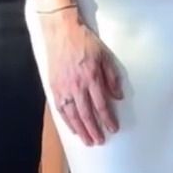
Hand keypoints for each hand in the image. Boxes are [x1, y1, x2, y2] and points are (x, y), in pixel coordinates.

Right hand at [40, 8, 122, 145]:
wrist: (61, 31)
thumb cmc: (85, 42)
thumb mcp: (105, 56)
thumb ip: (112, 77)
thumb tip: (118, 96)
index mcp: (91, 77)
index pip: (101, 104)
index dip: (108, 119)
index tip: (113, 128)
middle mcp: (77, 85)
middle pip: (87, 114)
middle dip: (94, 130)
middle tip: (100, 141)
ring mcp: (64, 87)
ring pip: (73, 115)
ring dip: (81, 130)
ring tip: (88, 141)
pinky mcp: (54, 87)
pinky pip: (61, 109)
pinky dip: (68, 121)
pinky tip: (73, 129)